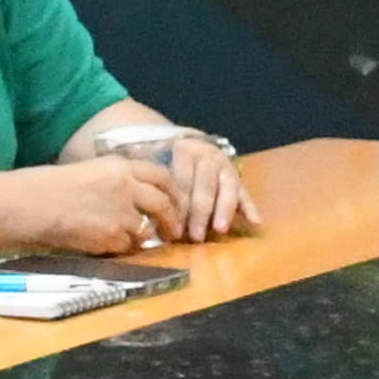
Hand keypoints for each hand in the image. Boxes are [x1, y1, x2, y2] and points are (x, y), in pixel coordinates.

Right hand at [5, 157, 191, 256]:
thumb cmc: (51, 187)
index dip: (174, 191)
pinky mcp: (111, 237)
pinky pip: (127, 246)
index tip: (176, 202)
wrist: (31, 205)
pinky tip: (106, 243)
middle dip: (172, 219)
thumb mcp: (91, 171)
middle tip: (173, 231)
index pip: (161, 175)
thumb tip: (139, 196)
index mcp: (120, 166)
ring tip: (132, 239)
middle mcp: (126, 187)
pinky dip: (122, 247)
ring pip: (147, 228)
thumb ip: (118, 180)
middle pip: (163, 203)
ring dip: (144, 236)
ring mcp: (121, 213)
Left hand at [102, 125, 254, 240]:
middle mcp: (204, 154)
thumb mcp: (144, 163)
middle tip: (194, 234)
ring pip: (224, 188)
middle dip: (198, 212)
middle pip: (202, 186)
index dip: (176, 203)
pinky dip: (249, 206)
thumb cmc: (155, 163)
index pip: (179, 179)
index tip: (171, 223)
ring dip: (222, 210)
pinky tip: (254, 222)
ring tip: (219, 228)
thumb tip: (124, 200)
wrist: (177, 144)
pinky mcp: (234, 175)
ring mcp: (221, 164)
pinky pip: (243, 191)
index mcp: (180, 149)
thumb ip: (139, 177)